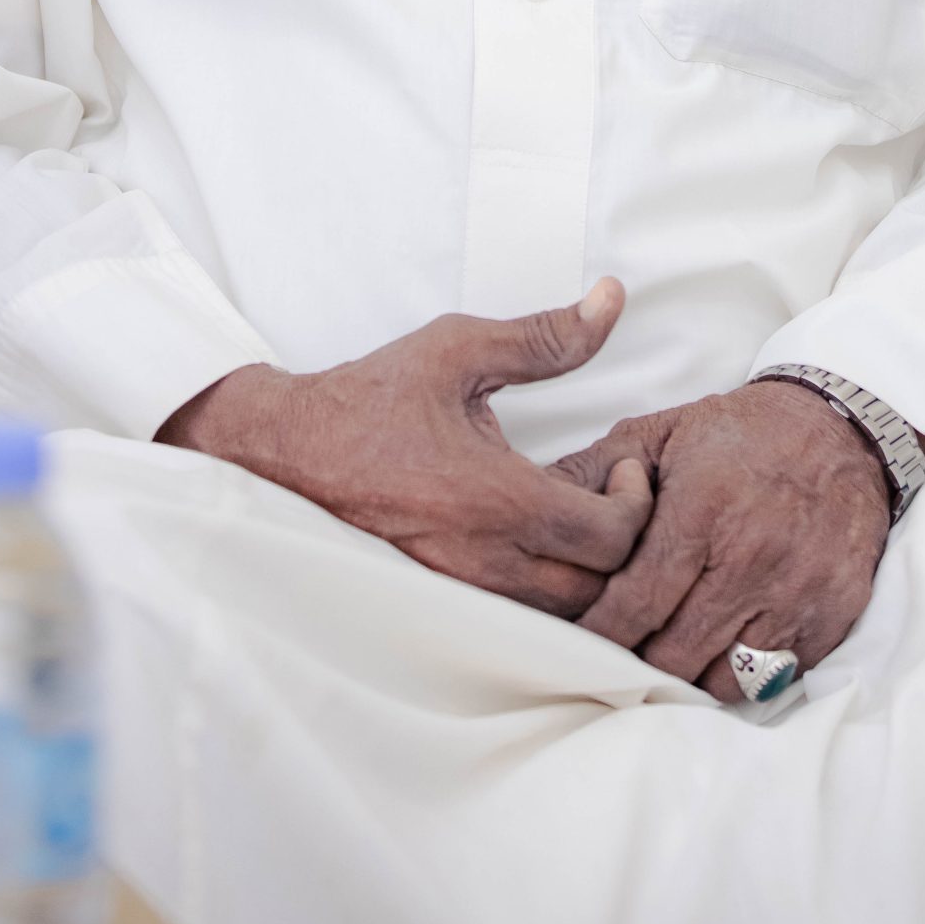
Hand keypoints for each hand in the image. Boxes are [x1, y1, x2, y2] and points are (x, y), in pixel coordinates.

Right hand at [157, 277, 651, 618]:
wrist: (287, 451)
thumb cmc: (373, 399)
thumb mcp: (460, 348)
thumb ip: (545, 335)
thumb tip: (611, 298)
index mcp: (496, 499)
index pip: (610, 538)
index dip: (637, 504)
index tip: (622, 468)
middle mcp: (482, 562)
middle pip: (599, 594)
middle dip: (625, 546)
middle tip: (611, 495)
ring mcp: (461, 595)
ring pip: (561, 621)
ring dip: (588, 578)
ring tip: (578, 522)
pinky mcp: (442, 607)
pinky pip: (518, 624)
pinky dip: (546, 597)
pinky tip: (537, 549)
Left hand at [552, 381, 891, 702]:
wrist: (839, 429)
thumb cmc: (738, 434)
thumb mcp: (661, 432)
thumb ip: (596, 469)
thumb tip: (536, 502)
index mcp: (702, 510)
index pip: (636, 605)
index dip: (599, 635)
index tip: (575, 644)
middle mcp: (753, 558)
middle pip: (674, 653)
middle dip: (635, 662)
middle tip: (613, 657)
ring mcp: (797, 591)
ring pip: (721, 679)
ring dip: (685, 675)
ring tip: (663, 657)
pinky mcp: (832, 614)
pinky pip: (772, 677)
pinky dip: (738, 675)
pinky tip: (716, 651)